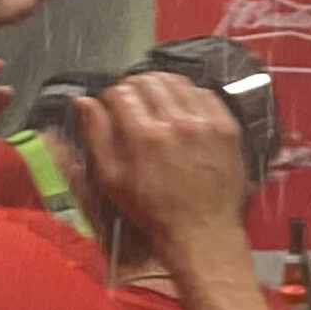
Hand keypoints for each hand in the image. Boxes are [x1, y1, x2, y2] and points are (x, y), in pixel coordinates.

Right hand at [77, 74, 246, 264]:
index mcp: (145, 136)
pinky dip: (190, 94)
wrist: (202, 229)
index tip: (110, 105)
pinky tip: (183, 108)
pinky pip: (206, 94)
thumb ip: (96, 135)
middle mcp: (178, 123)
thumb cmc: (154, 211)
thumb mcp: (112, 179)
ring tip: (155, 102)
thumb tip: (83, 103)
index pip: (121, 92)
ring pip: (178, 82)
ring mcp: (206, 123)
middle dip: (134, 87)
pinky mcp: (227, 127)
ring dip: (161, 86)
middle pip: (149, 81)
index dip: (110, 96)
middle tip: (131, 100)